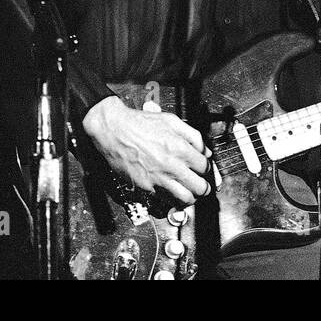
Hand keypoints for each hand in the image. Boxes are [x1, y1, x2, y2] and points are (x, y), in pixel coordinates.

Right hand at [82, 96, 211, 205]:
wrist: (113, 130)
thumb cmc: (139, 123)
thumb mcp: (171, 120)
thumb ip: (193, 136)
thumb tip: (206, 151)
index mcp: (179, 147)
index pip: (205, 167)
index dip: (207, 168)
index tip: (203, 169)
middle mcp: (171, 165)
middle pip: (200, 187)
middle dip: (204, 187)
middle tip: (202, 186)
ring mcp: (158, 178)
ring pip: (185, 199)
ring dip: (191, 198)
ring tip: (190, 193)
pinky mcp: (145, 186)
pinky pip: (165, 200)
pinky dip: (171, 199)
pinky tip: (172, 192)